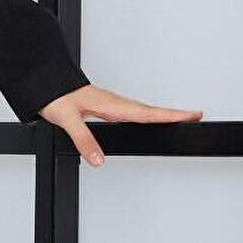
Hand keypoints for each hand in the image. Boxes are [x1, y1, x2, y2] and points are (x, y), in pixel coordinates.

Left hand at [38, 84, 203, 165]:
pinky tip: (149, 120)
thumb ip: (84, 140)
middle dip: (176, 113)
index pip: (147, 113)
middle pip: (152, 110)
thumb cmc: (56, 96)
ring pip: (144, 110)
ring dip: (163, 113)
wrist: (45, 83)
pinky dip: (147, 115)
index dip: (170, 115)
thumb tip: (98, 159)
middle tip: (197, 115)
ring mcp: (113, 104)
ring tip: (181, 118)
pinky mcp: (107, 106)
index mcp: (112, 105)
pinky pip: (133, 111)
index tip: (192, 115)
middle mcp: (115, 103)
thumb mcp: (67, 120)